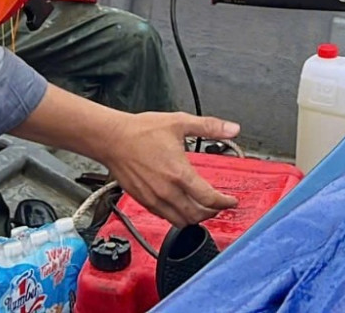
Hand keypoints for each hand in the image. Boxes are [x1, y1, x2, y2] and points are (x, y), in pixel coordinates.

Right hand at [98, 112, 240, 226]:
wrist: (112, 139)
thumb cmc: (141, 131)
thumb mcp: (179, 122)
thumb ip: (209, 127)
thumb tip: (232, 128)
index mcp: (179, 173)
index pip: (209, 199)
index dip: (224, 202)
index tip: (231, 201)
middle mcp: (167, 191)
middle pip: (197, 215)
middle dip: (212, 212)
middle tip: (219, 205)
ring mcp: (154, 199)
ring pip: (181, 221)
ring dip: (195, 218)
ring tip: (203, 209)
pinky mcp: (144, 201)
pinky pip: (165, 217)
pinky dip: (178, 216)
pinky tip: (181, 206)